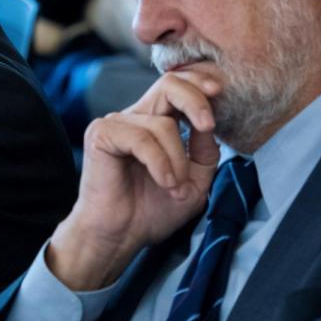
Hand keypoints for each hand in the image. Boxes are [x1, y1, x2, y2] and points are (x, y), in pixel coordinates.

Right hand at [46, 71, 222, 290]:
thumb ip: (204, 151)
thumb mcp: (194, 181)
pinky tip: (163, 182)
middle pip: (168, 85)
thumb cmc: (152, 210)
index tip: (219, 91)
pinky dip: (159, 163)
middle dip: (195, 101)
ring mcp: (116, 124)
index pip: (177, 87)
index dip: (198, 84)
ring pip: (162, 125)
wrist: (120, 236)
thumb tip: (209, 124)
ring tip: (175, 188)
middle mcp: (134, 117)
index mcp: (155, 122)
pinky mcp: (101, 135)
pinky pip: (141, 139)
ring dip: (177, 161)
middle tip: (208, 126)